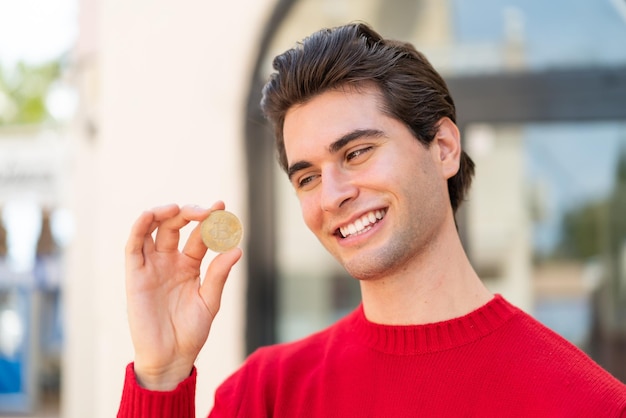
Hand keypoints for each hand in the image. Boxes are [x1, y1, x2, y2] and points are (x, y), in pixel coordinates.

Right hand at [124, 202, 241, 389]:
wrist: (170, 357)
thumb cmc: (191, 333)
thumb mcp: (209, 301)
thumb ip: (219, 275)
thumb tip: (237, 249)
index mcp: (190, 265)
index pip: (200, 236)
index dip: (211, 221)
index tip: (223, 207)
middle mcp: (170, 261)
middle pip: (177, 226)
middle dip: (191, 213)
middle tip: (207, 211)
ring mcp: (152, 265)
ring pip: (153, 229)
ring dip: (163, 213)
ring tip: (179, 209)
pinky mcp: (135, 274)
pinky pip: (134, 246)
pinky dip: (139, 227)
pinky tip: (151, 215)